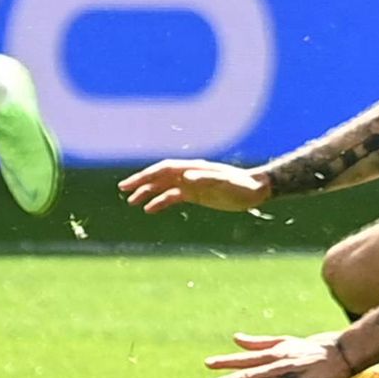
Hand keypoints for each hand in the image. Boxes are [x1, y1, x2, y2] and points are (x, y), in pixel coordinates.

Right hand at [117, 158, 267, 214]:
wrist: (255, 191)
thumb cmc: (242, 186)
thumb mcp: (225, 183)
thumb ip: (206, 179)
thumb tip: (186, 177)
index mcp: (193, 168)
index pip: (163, 169)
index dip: (145, 175)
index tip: (130, 184)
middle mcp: (189, 173)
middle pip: (159, 176)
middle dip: (140, 182)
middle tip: (122, 190)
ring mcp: (192, 183)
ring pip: (163, 186)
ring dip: (147, 192)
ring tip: (131, 202)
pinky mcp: (196, 194)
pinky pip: (173, 197)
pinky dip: (160, 201)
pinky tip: (149, 209)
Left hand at [205, 330, 351, 377]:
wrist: (340, 353)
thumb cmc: (309, 348)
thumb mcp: (284, 342)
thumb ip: (258, 343)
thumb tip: (235, 339)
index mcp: (274, 354)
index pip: (245, 359)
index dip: (227, 362)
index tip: (208, 364)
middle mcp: (280, 366)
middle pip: (251, 374)